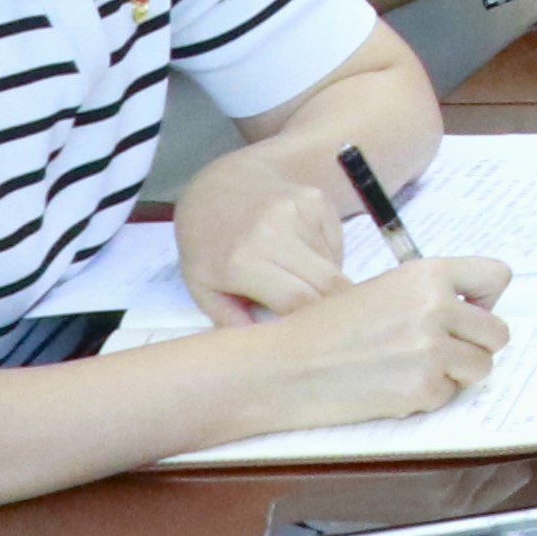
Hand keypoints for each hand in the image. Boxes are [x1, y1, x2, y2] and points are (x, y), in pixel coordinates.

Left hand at [172, 141, 360, 323]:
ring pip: (333, 266)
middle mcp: (276, 232)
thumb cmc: (206, 243)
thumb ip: (231, 320)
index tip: (314, 339)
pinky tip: (302, 253)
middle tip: (330, 325)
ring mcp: (301, 212)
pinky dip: (326, 259)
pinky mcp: (318, 201)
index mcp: (243, 260)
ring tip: (298, 279)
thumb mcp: (202, 286)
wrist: (219, 185)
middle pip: (328, 284)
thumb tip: (266, 350)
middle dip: (334, 309)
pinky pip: (335, 245)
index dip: (313, 324)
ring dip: (324, 282)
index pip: (297, 301)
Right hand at [246, 257, 512, 434]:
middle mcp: (436, 307)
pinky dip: (425, 397)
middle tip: (439, 351)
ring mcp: (431, 350)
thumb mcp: (383, 290)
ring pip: (480, 367)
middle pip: (497, 333)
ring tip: (412, 368)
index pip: (497, 277)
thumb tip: (473, 313)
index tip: (470, 314)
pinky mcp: (421, 388)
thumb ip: (430, 295)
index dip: (487, 300)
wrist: (284, 368)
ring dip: (454, 373)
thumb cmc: (325, 329)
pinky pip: (448, 396)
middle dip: (473, 346)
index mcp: (427, 274)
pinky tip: (390, 387)